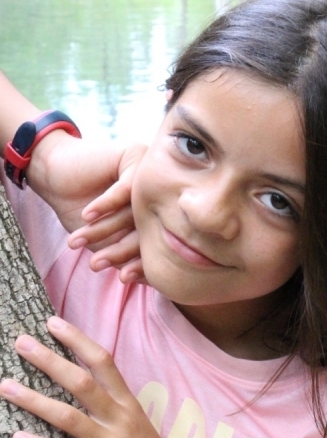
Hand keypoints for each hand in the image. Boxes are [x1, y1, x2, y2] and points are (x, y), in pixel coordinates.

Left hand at [0, 317, 176, 437]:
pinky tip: (19, 437)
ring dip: (34, 400)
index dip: (78, 340)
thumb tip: (75, 380)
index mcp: (127, 400)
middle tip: (23, 343)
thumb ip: (111, 401)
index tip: (54, 323)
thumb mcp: (134, 419)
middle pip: (82, 383)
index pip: (102, 361)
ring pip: (68, 416)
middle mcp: (118, 417)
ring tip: (6, 386)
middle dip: (51, 361)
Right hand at [28, 133, 147, 280]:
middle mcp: (159, 196)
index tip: (123, 279)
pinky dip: (104, 205)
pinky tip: (86, 215)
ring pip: (133, 211)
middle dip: (120, 250)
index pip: (153, 242)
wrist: (56, 174)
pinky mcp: (135, 157)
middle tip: (97, 264)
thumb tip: (141, 279)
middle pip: (146, 228)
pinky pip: (124, 189)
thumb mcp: (104, 237)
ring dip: (104, 229)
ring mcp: (149, 176)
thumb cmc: (80, 209)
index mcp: (157, 216)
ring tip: (79, 243)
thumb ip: (121, 253)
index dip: (139, 263)